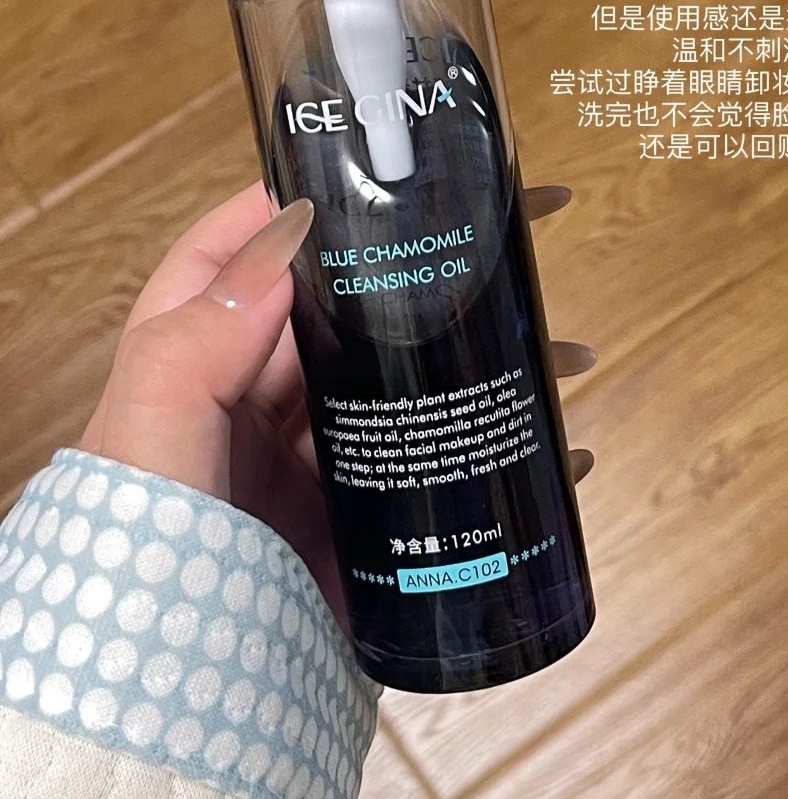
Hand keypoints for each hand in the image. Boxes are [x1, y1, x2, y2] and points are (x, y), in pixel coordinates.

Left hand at [80, 183, 595, 623]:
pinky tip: (559, 446)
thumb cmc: (140, 562)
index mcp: (202, 358)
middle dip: (435, 267)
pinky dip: (498, 449)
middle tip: (516, 236)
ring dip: (486, 355)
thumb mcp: (149, 444)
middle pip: (357, 304)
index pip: (251, 247)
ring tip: (565, 352)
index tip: (384, 165)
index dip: (309, 196)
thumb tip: (283, 241)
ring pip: (410, 377)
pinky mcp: (361, 514)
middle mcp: (263, 395)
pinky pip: (436, 462)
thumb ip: (194, 347)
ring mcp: (318, 454)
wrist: (176, 703)